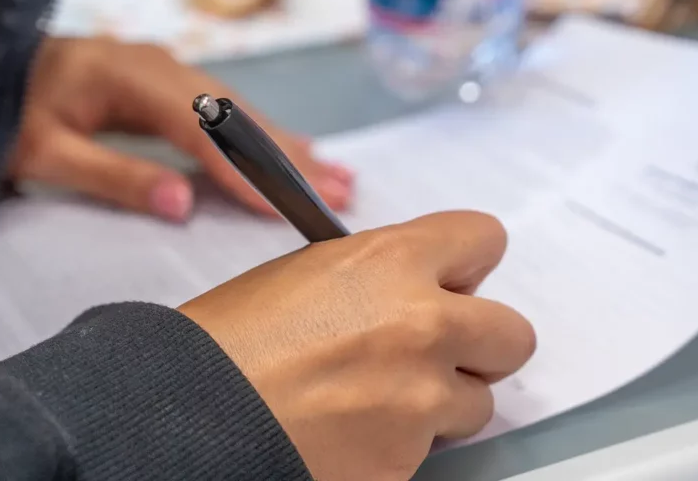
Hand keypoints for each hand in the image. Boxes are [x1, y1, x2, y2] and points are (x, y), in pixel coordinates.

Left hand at [7, 37, 353, 220]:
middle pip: (239, 114)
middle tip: (338, 191)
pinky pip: (230, 108)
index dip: (244, 170)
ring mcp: (169, 68)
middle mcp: (161, 65)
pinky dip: (268, 133)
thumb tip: (182, 204)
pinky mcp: (170, 80)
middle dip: (289, 157)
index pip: (204, 128)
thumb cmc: (7, 115)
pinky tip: (298, 147)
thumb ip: (113, 176)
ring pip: (243, 109)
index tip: (282, 205)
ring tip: (338, 175)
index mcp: (129, 77)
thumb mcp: (43, 152)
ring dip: (290, 146)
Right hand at [179, 211, 535, 480]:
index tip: (454, 281)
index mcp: (393, 261)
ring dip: (440, 403)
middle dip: (479, 344)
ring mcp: (420, 400)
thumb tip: (420, 287)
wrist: (184, 413)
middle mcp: (423, 325)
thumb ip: (381, 273)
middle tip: (432, 352)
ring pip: (477, 403)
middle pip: (513, 333)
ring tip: (376, 401)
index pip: (486, 239)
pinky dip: (400, 447)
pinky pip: (429, 453)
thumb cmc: (229, 338)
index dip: (467, 263)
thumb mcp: (310, 273)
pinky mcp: (405, 463)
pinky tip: (351, 435)